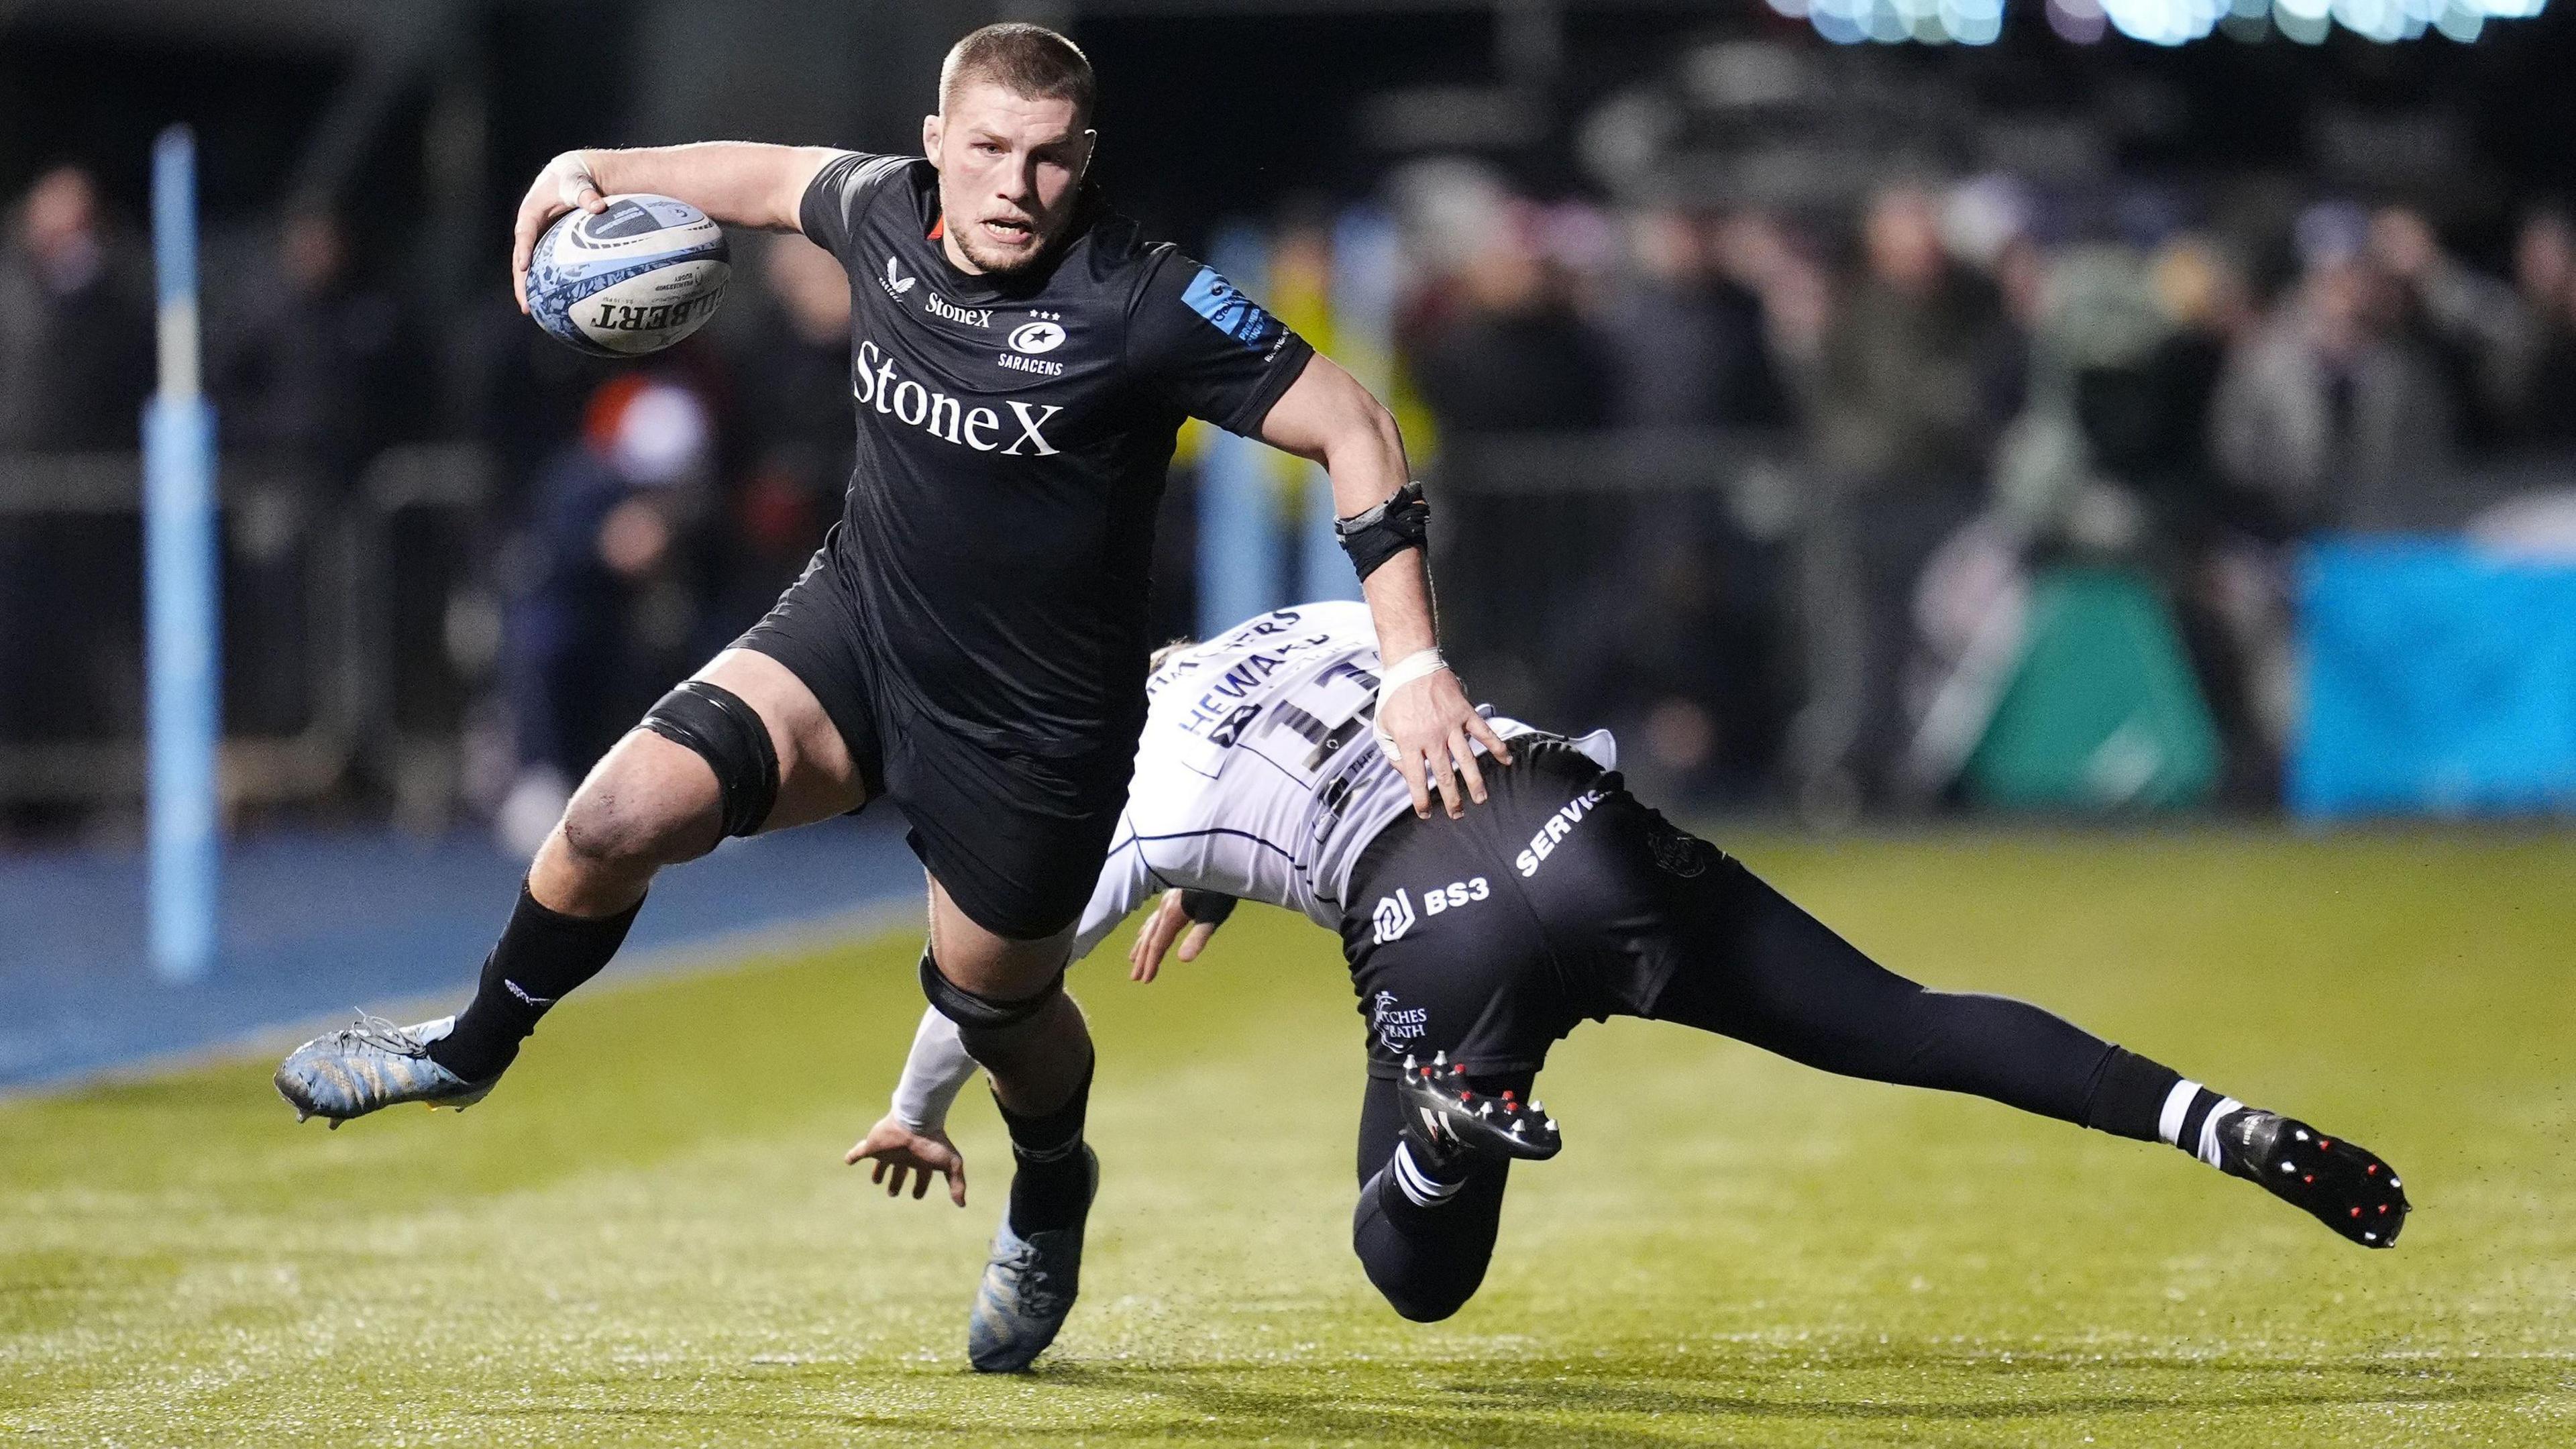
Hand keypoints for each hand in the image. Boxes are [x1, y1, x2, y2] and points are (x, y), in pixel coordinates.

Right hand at [511, 150, 608, 312]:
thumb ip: (585, 193)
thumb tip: (599, 206)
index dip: (524, 250)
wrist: (574, 175)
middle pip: (521, 257)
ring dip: (529, 287)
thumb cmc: (574, 178)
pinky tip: (551, 302)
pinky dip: (544, 281)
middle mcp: (530, 227)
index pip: (525, 233)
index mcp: (532, 211)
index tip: (525, 267)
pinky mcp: (547, 245)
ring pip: (529, 265)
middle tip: (526, 304)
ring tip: (532, 310)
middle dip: (522, 281)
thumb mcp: (578, 182)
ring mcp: (538, 238)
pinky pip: (543, 265)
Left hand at [845, 1113, 966, 1206]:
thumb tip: (962, 1205)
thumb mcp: (950, 1165)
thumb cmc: (933, 1142)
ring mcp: (887, 1151)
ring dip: (879, 1172)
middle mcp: (904, 1156)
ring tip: (876, 1181)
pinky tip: (848, 1160)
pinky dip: (853, 1156)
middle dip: (896, 1183)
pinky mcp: (872, 1146)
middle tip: (892, 1193)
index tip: (916, 1195)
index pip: (921, 1177)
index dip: (919, 1188)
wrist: (915, 1121)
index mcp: (921, 1160)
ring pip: (882, 1163)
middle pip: (899, 1172)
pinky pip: (859, 1152)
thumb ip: (957, 1184)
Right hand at [1128, 889, 1223, 982]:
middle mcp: (1165, 909)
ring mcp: (1166, 902)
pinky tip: (1144, 930)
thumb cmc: (1219, 891)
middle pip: (1150, 937)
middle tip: (1135, 977)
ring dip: (1141, 945)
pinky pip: (1153, 917)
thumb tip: (1183, 960)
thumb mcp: (1212, 915)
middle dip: (1143, 958)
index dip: (1151, 962)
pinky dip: (1147, 928)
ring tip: (1133, 959)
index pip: (1158, 944)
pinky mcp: (1171, 897)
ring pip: (1149, 927)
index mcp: (1173, 915)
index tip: (1145, 980)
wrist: (1220, 863)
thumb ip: (1198, 937)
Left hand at [1378, 666, 1511, 818]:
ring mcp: (1451, 725)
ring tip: (1481, 798)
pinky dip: (1496, 746)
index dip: (1421, 799)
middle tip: (1458, 814)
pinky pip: (1484, 732)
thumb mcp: (1382, 725)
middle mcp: (1432, 737)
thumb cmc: (1394, 695)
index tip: (1426, 813)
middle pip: (1444, 775)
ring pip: (1466, 760)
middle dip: (1451, 799)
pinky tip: (1506, 760)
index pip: (1416, 778)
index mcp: (1409, 741)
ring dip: (1475, 782)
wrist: (1410, 664)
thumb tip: (1403, 770)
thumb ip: (1391, 751)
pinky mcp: (1465, 713)